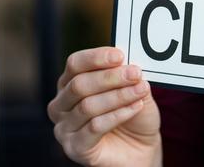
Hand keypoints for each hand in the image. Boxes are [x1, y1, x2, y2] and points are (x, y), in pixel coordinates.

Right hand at [47, 47, 161, 166]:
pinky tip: (136, 107)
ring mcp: (65, 128)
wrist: (141, 149)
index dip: (96, 58)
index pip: (75, 64)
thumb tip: (129, 65)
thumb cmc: (134, 116)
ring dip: (118, 96)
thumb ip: (130, 77)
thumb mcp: (136, 90)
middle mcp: (61, 105)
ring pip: (88, 106)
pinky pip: (94, 127)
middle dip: (110, 77)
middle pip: (79, 85)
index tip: (120, 55)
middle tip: (135, 73)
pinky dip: (118, 115)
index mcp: (70, 84)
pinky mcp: (75, 148)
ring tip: (141, 90)